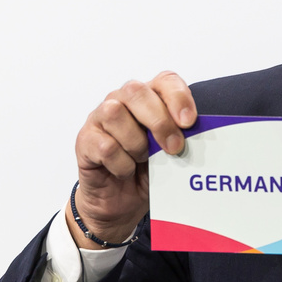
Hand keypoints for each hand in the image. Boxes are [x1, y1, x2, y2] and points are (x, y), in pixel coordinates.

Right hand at [65, 71, 196, 248]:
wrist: (121, 201)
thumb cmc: (148, 169)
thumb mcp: (170, 152)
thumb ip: (180, 137)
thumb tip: (195, 135)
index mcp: (149, 97)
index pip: (165, 81)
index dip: (178, 97)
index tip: (189, 122)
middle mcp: (122, 100)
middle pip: (136, 92)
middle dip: (159, 121)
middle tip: (174, 147)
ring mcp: (99, 118)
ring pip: (115, 113)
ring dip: (136, 142)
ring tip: (143, 159)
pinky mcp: (85, 140)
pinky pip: (105, 145)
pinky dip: (122, 163)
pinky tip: (126, 170)